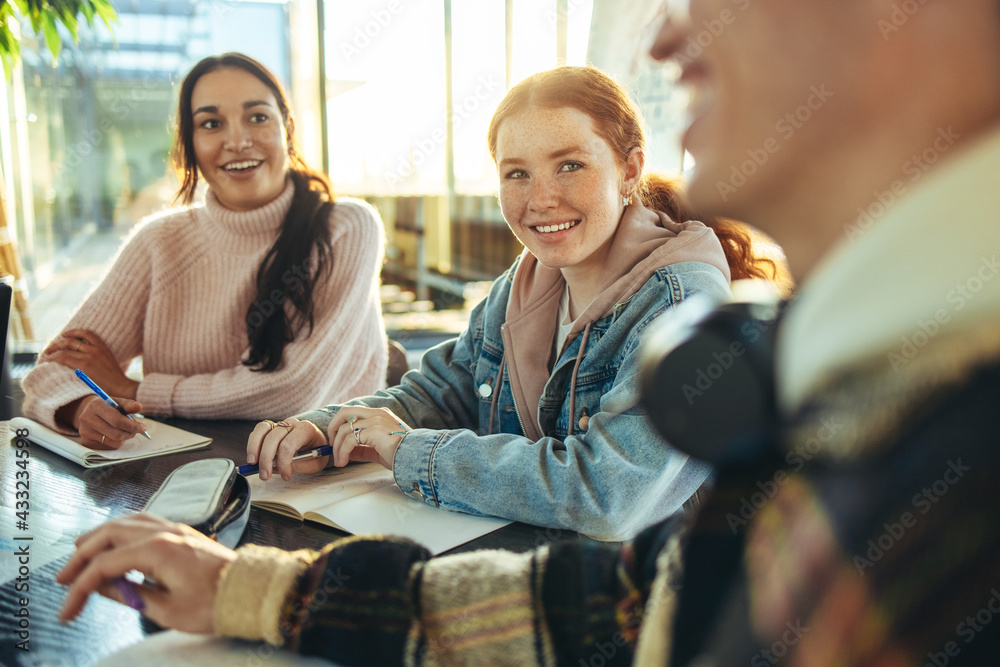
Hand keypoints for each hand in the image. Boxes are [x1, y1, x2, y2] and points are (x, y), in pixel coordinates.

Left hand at [40, 329, 138, 398]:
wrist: (122, 388)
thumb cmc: (116, 381)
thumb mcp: (110, 363)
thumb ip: (99, 358)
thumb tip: (85, 359)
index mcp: (103, 348)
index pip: (86, 334)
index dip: (74, 332)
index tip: (65, 335)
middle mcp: (95, 349)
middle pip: (72, 341)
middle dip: (58, 343)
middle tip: (50, 348)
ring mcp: (89, 357)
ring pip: (65, 349)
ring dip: (53, 351)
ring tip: (47, 355)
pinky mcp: (83, 366)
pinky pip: (64, 358)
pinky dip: (55, 359)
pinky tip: (50, 362)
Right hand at [57, 395, 147, 448]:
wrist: (88, 411)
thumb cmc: (107, 406)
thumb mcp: (118, 402)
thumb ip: (129, 405)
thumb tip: (138, 407)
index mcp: (96, 406)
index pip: (117, 420)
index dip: (132, 426)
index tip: (143, 427)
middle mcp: (87, 419)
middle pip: (116, 434)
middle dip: (130, 433)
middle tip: (137, 430)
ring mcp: (85, 432)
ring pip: (114, 443)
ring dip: (124, 438)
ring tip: (124, 430)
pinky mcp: (86, 442)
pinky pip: (108, 448)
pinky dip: (116, 443)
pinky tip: (114, 435)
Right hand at [57, 513, 236, 632]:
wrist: (249, 591)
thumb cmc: (214, 603)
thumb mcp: (166, 610)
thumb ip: (131, 595)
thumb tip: (105, 587)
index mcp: (157, 551)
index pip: (105, 566)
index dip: (80, 588)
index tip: (68, 611)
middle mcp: (164, 532)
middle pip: (109, 535)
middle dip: (82, 556)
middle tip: (64, 577)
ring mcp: (175, 528)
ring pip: (126, 523)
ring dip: (100, 536)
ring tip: (80, 552)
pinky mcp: (182, 532)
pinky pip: (144, 522)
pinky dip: (122, 530)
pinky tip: (116, 539)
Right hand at [246, 417, 328, 480]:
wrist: (319, 441)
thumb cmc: (317, 452)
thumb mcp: (315, 463)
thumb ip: (298, 466)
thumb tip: (277, 469)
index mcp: (306, 429)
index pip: (289, 444)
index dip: (284, 462)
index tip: (286, 476)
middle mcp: (292, 423)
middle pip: (273, 437)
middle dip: (266, 459)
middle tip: (265, 476)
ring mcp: (281, 423)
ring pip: (262, 429)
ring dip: (254, 447)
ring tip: (252, 464)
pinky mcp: (272, 427)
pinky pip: (258, 431)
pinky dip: (253, 443)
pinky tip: (254, 457)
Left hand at [328, 407, 410, 469]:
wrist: (417, 456)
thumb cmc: (402, 454)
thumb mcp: (379, 449)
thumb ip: (363, 449)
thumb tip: (347, 453)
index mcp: (379, 414)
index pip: (353, 412)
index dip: (340, 425)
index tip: (336, 442)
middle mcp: (376, 413)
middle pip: (344, 412)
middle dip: (333, 428)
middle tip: (331, 446)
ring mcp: (375, 420)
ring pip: (344, 429)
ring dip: (337, 447)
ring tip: (339, 461)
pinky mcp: (374, 430)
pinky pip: (349, 440)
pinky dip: (342, 451)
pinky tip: (343, 461)